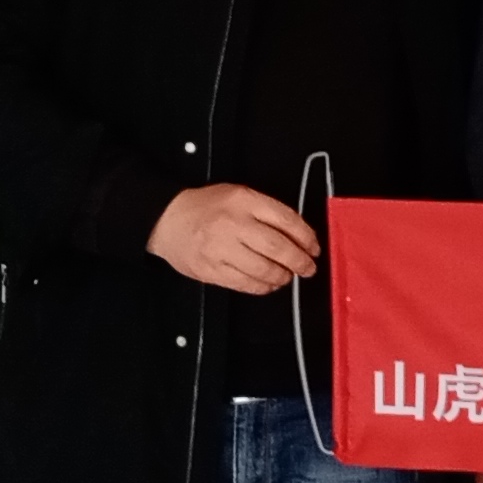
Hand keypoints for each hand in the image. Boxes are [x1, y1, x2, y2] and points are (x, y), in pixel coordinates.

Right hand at [149, 183, 318, 294]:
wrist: (168, 219)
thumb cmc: (207, 207)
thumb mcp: (239, 195)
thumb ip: (267, 211)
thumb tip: (299, 236)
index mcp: (244, 201)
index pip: (286, 220)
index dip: (306, 237)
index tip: (314, 247)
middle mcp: (234, 224)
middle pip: (278, 248)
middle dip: (300, 261)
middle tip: (308, 267)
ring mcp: (221, 249)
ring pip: (264, 270)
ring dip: (283, 276)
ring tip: (287, 276)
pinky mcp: (212, 270)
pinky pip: (246, 284)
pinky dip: (263, 287)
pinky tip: (269, 283)